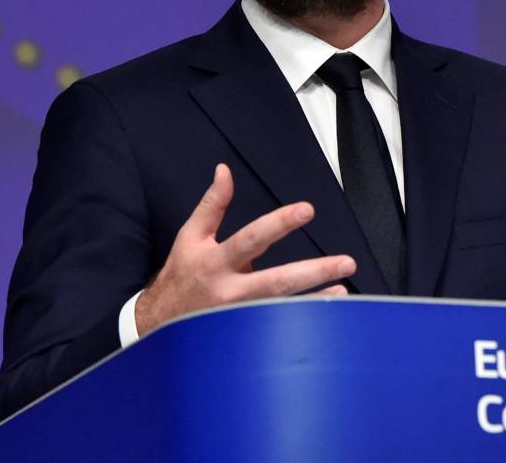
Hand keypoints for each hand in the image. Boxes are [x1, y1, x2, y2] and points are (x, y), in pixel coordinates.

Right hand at [134, 163, 355, 335]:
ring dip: (316, 299)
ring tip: (343, 287)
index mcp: (216, 261)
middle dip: (313, 271)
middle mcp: (230, 290)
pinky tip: (329, 308)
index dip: (279, 224)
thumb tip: (224, 170)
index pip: (251, 239)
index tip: (307, 210)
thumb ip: (212, 204)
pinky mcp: (244, 333)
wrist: (159, 322)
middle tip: (346, 262)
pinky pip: (280, 324)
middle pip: (276, 281)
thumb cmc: (181, 274)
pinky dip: (305, 316)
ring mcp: (239, 316)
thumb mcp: (190, 236)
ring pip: (282, 309)